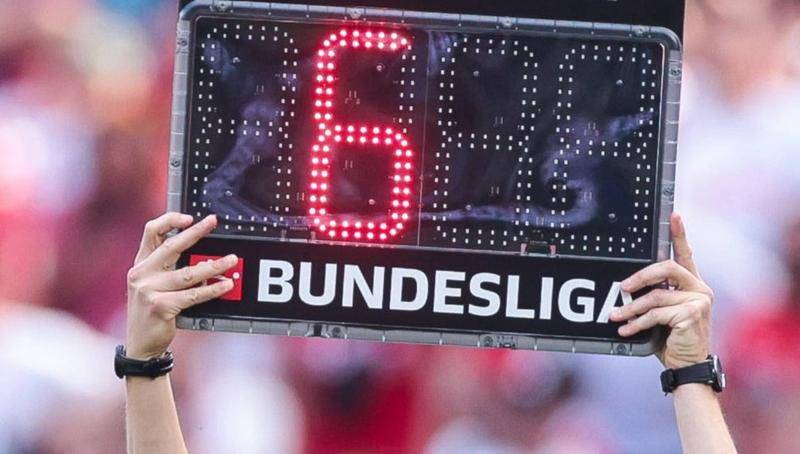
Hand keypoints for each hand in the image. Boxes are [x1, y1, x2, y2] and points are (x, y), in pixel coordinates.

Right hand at [126, 213, 236, 359]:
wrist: (141, 345)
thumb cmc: (153, 312)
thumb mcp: (155, 286)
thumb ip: (172, 270)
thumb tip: (206, 259)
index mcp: (140, 264)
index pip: (150, 232)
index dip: (169, 221)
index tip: (189, 217)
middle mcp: (141, 274)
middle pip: (172, 246)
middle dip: (195, 232)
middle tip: (213, 222)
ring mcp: (148, 290)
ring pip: (188, 273)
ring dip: (214, 266)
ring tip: (232, 260)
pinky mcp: (160, 306)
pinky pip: (193, 295)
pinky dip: (212, 290)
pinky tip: (226, 285)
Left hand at [610, 213, 713, 368]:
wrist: (687, 366)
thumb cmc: (671, 338)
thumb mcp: (660, 313)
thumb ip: (652, 296)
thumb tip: (623, 286)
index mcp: (691, 284)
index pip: (685, 254)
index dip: (680, 234)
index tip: (674, 215)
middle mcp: (699, 288)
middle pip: (666, 268)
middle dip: (640, 276)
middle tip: (621, 286)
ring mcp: (699, 301)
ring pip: (656, 296)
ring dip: (631, 307)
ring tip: (615, 316)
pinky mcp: (693, 314)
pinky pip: (657, 314)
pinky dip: (637, 322)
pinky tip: (626, 329)